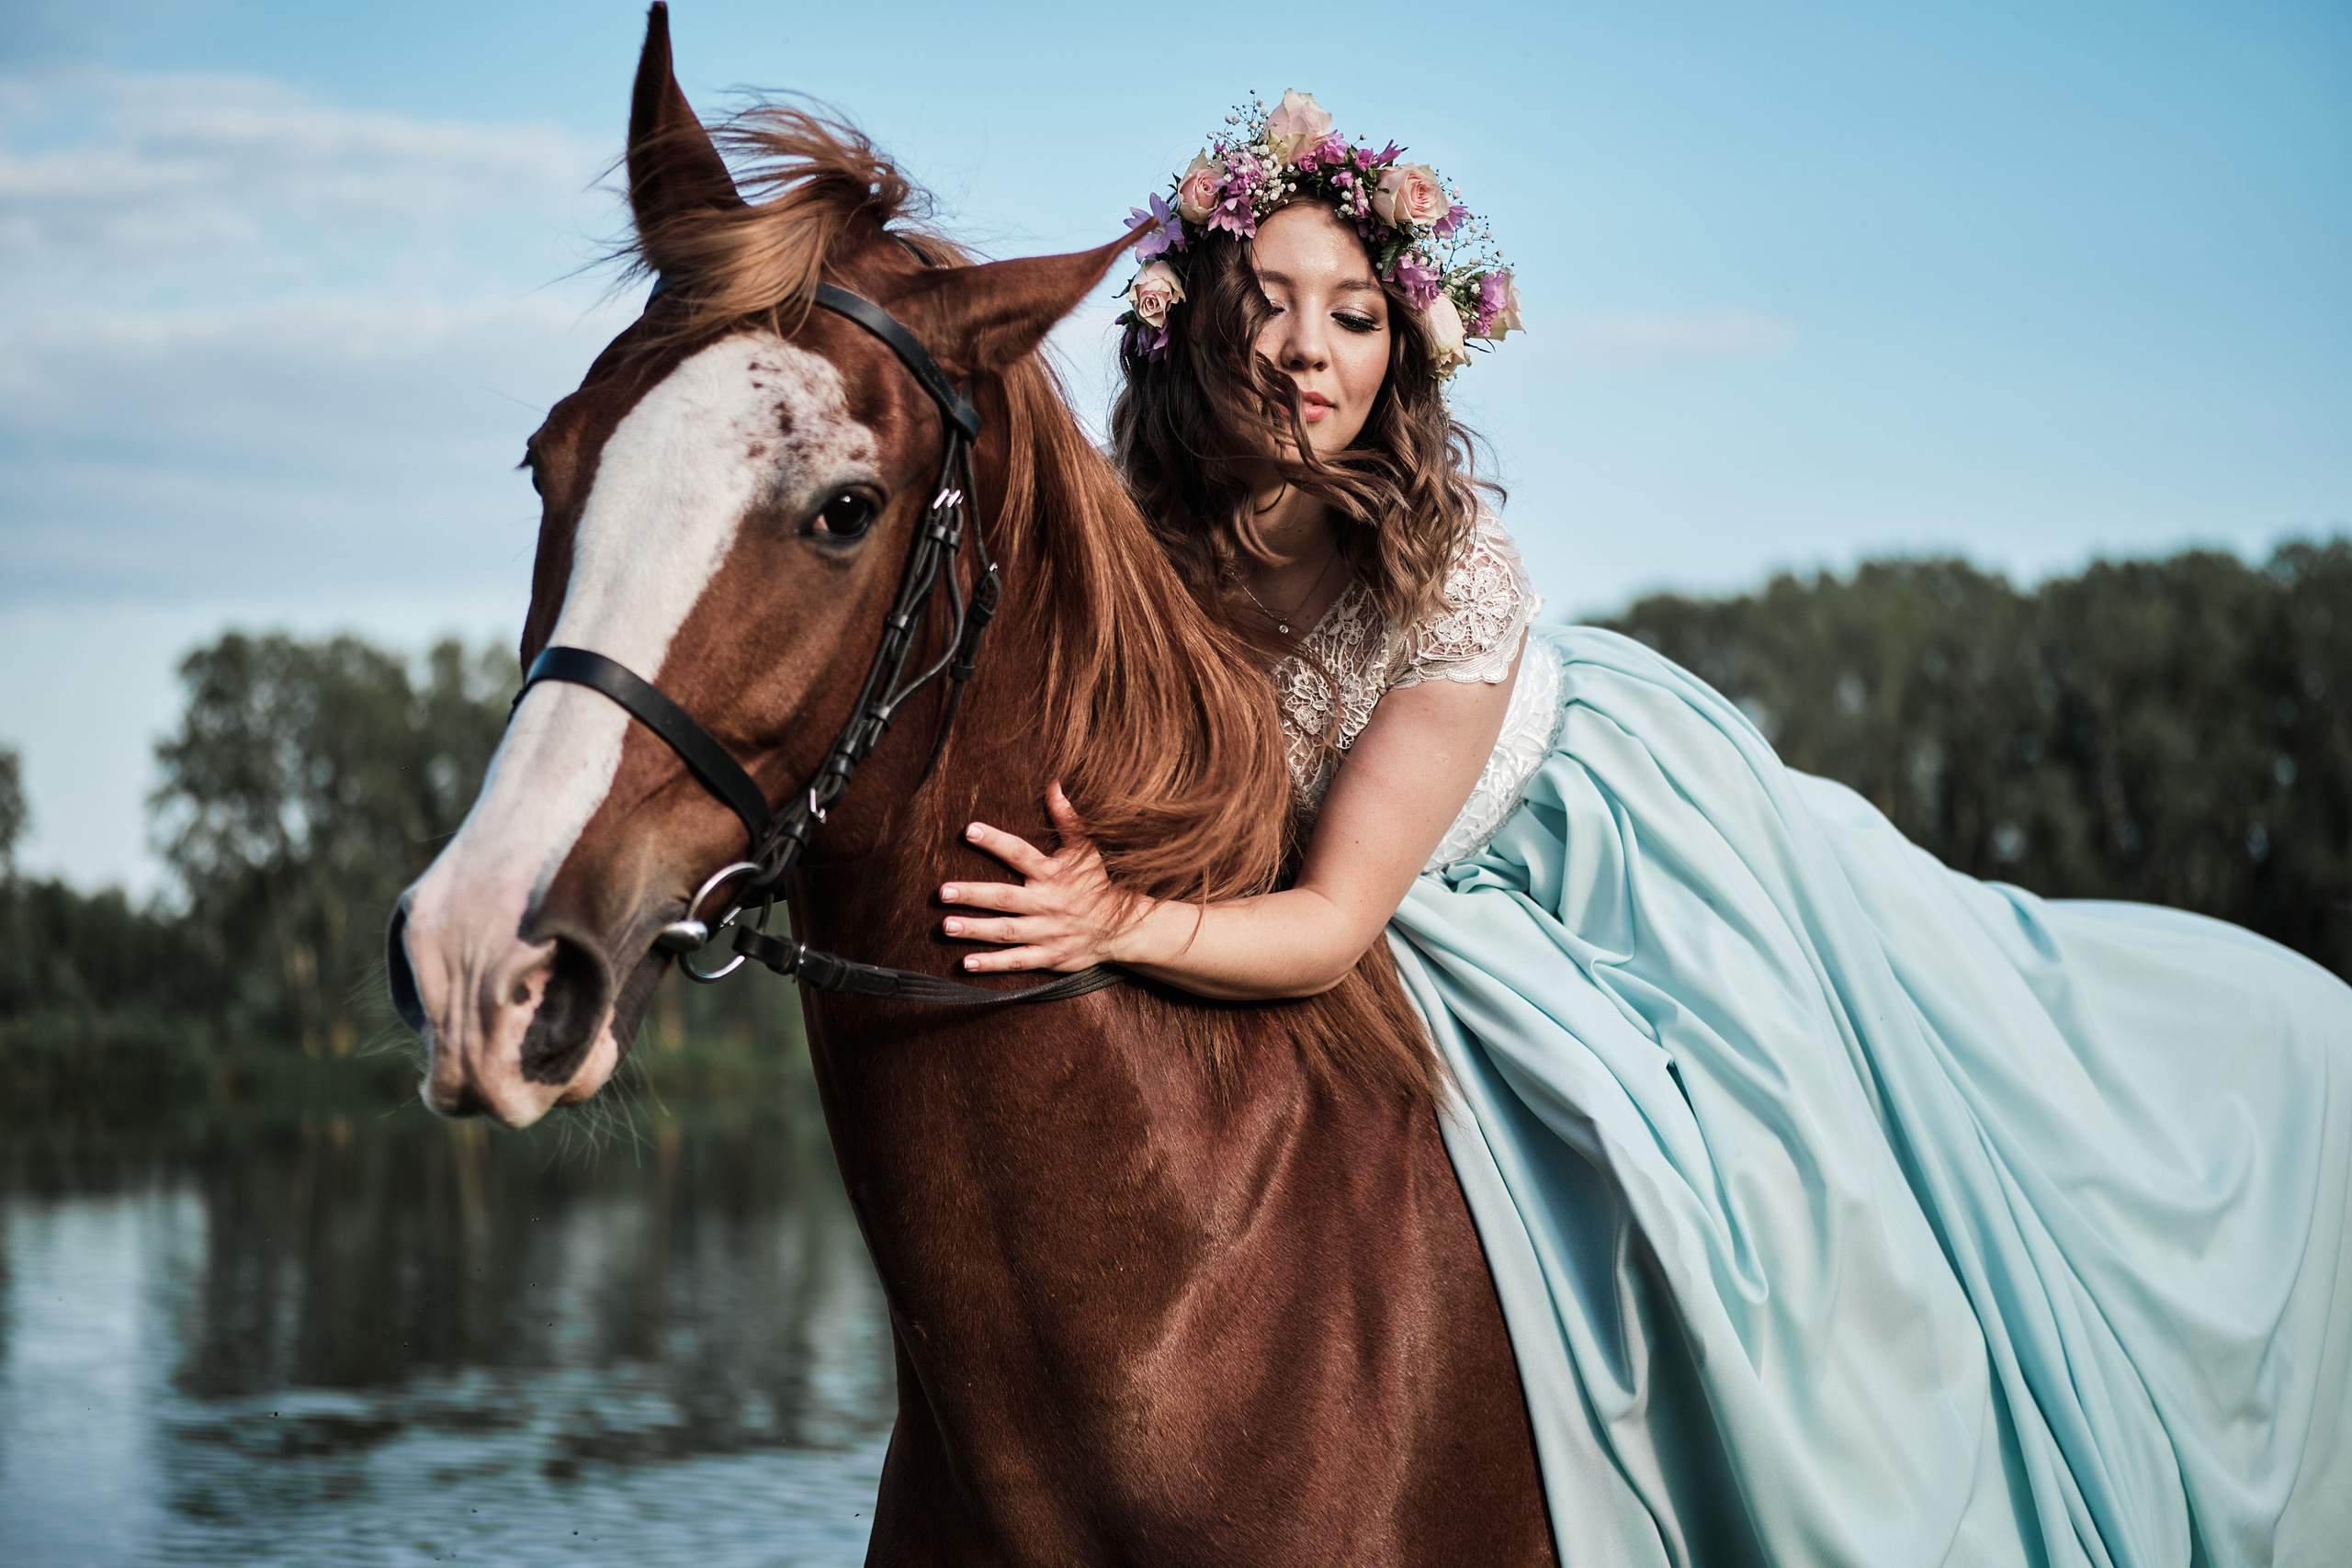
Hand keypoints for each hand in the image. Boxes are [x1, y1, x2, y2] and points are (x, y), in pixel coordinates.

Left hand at [940, 783, 1139, 972]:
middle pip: (1005, 898)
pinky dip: (992, 963)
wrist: (1120, 928)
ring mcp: (1047, 932)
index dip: (996, 842)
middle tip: (943, 891)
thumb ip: (1067, 819)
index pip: (1020, 854)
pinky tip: (966, 962)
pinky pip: (1017, 961)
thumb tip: (1053, 786)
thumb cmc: (1096, 885)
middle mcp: (1047, 903)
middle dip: (973, 894)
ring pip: (1006, 931)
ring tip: (946, 925)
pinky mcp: (1048, 956)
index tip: (969, 830)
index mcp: (1053, 874)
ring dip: (975, 929)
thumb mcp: (1086, 850)